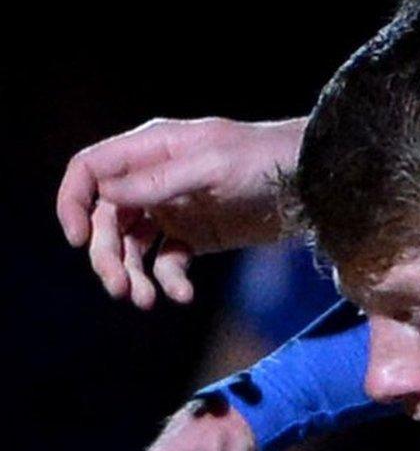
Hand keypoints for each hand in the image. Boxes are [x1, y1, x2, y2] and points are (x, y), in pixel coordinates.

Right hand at [56, 117, 304, 307]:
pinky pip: (167, 261)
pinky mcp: (198, 235)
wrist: (316, 182)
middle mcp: (155, 178)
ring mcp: (175, 208)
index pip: (89, 170)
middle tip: (121, 288)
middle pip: (106, 219)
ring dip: (132, 275)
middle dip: (106, 255)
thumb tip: (104, 194)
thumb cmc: (266, 159)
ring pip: (132, 246)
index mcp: (152, 148)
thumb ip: (159, 180)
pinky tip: (183, 295)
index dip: (73, 202)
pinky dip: (169, 280)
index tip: (76, 239)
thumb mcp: (213, 166)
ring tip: (145, 301)